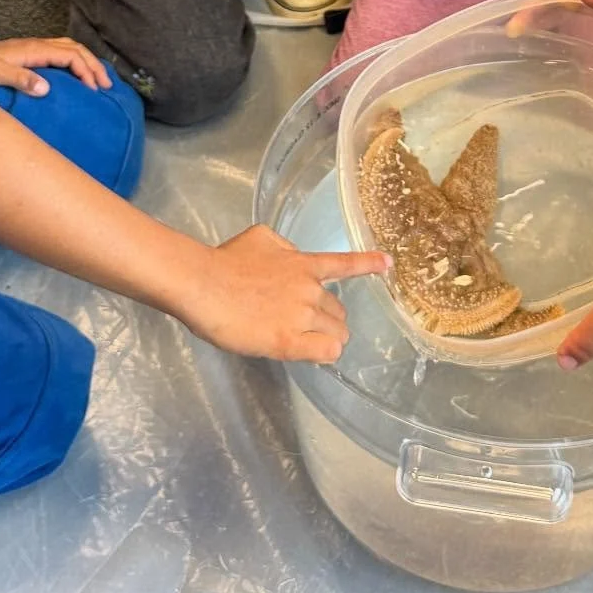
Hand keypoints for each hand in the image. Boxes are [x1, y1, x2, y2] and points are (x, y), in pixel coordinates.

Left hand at [0, 37, 112, 97]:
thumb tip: (47, 87)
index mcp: (33, 50)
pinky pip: (63, 53)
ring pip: (71, 48)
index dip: (85, 70)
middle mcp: (37, 46)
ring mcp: (34, 48)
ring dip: (88, 62)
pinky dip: (77, 61)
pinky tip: (79, 74)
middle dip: (94, 65)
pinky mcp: (31, 55)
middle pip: (76, 49)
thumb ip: (18, 79)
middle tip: (107, 86)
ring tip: (100, 80)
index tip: (94, 89)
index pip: (70, 55)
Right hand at [183, 224, 388, 361]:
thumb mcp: (261, 239)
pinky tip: (314, 353)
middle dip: (328, 319)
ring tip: (305, 342)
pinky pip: (326, 351)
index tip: (388, 263)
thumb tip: (291, 255)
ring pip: (336, 333)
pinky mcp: (288, 341)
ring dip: (325, 338)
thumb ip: (283, 248)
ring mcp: (301, 315)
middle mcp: (309, 289)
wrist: (204, 285)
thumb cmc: (225, 261)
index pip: (344, 264)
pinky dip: (324, 353)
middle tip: (306, 325)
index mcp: (303, 264)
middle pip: (339, 311)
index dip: (369, 264)